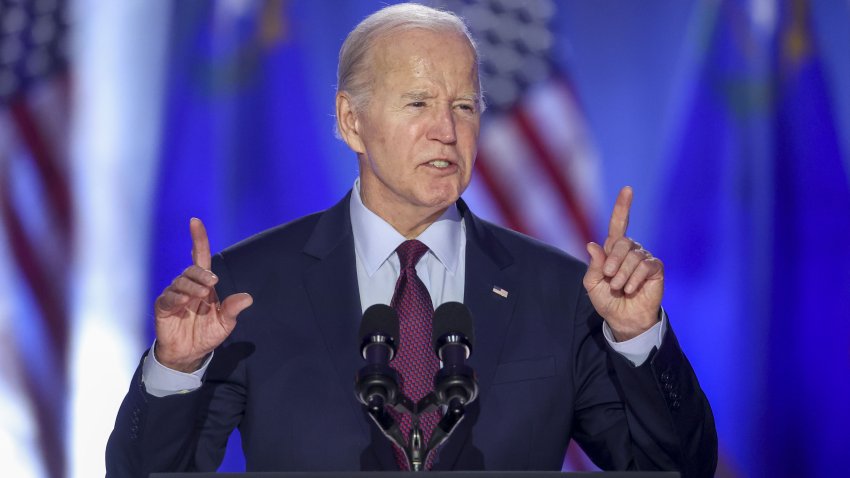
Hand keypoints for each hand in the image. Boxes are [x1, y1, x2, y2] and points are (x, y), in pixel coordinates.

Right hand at [153, 218, 252, 371]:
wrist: (190, 353)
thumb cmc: (208, 334)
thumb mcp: (225, 323)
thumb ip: (233, 309)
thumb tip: (247, 298)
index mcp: (204, 284)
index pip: (200, 256)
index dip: (198, 239)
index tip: (195, 221)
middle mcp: (189, 285)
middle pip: (193, 269)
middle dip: (202, 273)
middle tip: (212, 284)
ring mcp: (174, 295)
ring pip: (181, 281)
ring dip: (191, 286)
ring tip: (198, 298)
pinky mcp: (163, 306)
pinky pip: (168, 297)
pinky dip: (177, 298)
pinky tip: (184, 303)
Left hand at [583, 187, 663, 340]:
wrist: (622, 318)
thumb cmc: (607, 300)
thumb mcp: (592, 284)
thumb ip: (594, 265)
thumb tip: (592, 245)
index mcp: (613, 250)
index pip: (619, 224)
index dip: (623, 207)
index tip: (628, 189)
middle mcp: (630, 250)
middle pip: (622, 242)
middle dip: (612, 262)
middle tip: (609, 278)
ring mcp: (644, 258)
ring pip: (633, 256)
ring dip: (622, 275)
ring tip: (620, 288)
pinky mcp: (656, 269)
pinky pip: (645, 266)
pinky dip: (634, 279)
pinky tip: (631, 289)